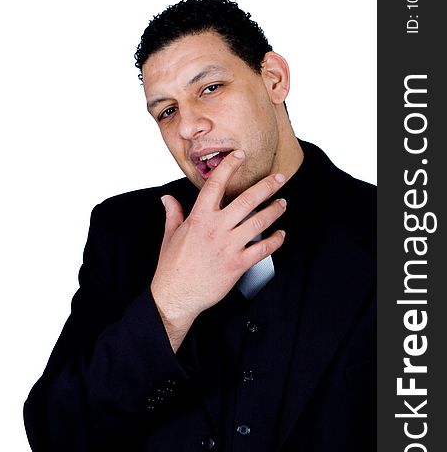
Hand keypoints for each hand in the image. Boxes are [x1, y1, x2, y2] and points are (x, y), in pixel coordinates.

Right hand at [151, 150, 286, 351]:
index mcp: (198, 218)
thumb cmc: (172, 267)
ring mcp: (229, 246)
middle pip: (246, 200)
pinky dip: (275, 240)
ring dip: (275, 210)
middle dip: (266, 186)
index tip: (240, 155)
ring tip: (283, 203)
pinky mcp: (238, 264)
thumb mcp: (170, 236)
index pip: (215, 184)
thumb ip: (173, 214)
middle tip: (278, 178)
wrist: (176, 296)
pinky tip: (280, 235)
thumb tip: (167, 199)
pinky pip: (263, 249)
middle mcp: (216, 228)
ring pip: (259, 221)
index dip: (229, 166)